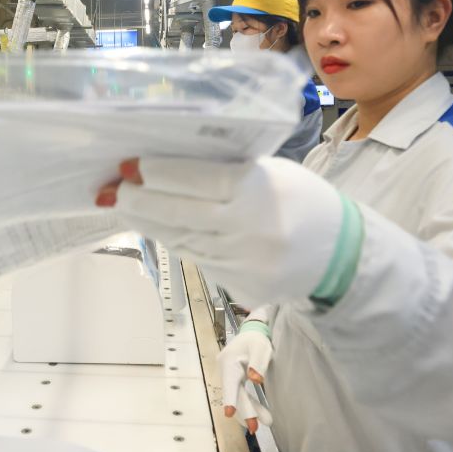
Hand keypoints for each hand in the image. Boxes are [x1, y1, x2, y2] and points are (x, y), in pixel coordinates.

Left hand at [95, 157, 344, 305]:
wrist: (342, 256)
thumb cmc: (304, 201)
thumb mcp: (272, 172)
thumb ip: (226, 170)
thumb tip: (169, 166)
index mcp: (258, 192)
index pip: (196, 180)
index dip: (158, 173)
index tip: (130, 165)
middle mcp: (248, 231)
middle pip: (179, 214)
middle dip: (139, 201)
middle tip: (111, 189)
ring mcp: (242, 263)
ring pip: (182, 239)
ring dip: (149, 222)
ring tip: (125, 206)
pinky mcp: (237, 286)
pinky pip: (197, 258)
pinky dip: (174, 240)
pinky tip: (156, 227)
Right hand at [218, 326, 273, 433]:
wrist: (252, 332)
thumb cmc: (256, 339)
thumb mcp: (261, 348)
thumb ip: (258, 364)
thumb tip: (255, 380)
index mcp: (229, 362)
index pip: (230, 383)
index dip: (230, 399)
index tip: (229, 413)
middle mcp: (224, 370)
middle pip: (234, 394)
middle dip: (245, 411)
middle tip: (255, 428)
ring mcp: (227, 376)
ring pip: (236, 396)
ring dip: (247, 410)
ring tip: (261, 424)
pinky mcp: (233, 380)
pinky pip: (238, 394)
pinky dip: (247, 404)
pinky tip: (257, 415)